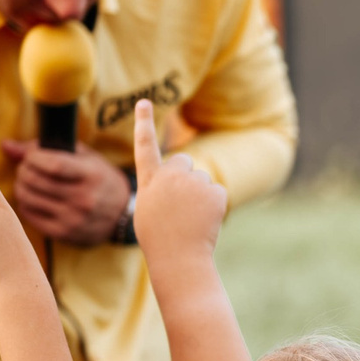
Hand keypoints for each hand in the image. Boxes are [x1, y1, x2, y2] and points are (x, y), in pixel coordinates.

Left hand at [0, 137, 131, 245]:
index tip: (31, 155)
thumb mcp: (83, 157)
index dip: (33, 157)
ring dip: (21, 186)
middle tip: (25, 168)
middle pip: (36, 181)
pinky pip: (31, 215)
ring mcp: (73, 219)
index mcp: (91, 176)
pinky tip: (31, 198)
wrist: (122, 214)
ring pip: (29, 198)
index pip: (53, 165)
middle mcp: (84, 199)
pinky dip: (25, 204)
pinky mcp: (64, 233)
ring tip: (26, 181)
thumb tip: (5, 145)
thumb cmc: (99, 178)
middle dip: (23, 170)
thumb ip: (46, 148)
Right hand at [129, 99, 225, 260]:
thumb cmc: (160, 239)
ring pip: (201, 179)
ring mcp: (193, 183)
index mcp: (150, 181)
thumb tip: (178, 175)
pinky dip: (214, 205)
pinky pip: (216, 191)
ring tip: (190, 218)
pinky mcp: (214, 191)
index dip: (143, 123)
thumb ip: (159, 188)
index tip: (144, 102)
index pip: (144, 146)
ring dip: (199, 194)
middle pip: (183, 161)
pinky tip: (204, 220)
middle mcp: (170, 176)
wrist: (179, 258)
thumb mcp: (148, 210)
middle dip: (185, 176)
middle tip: (180, 204)